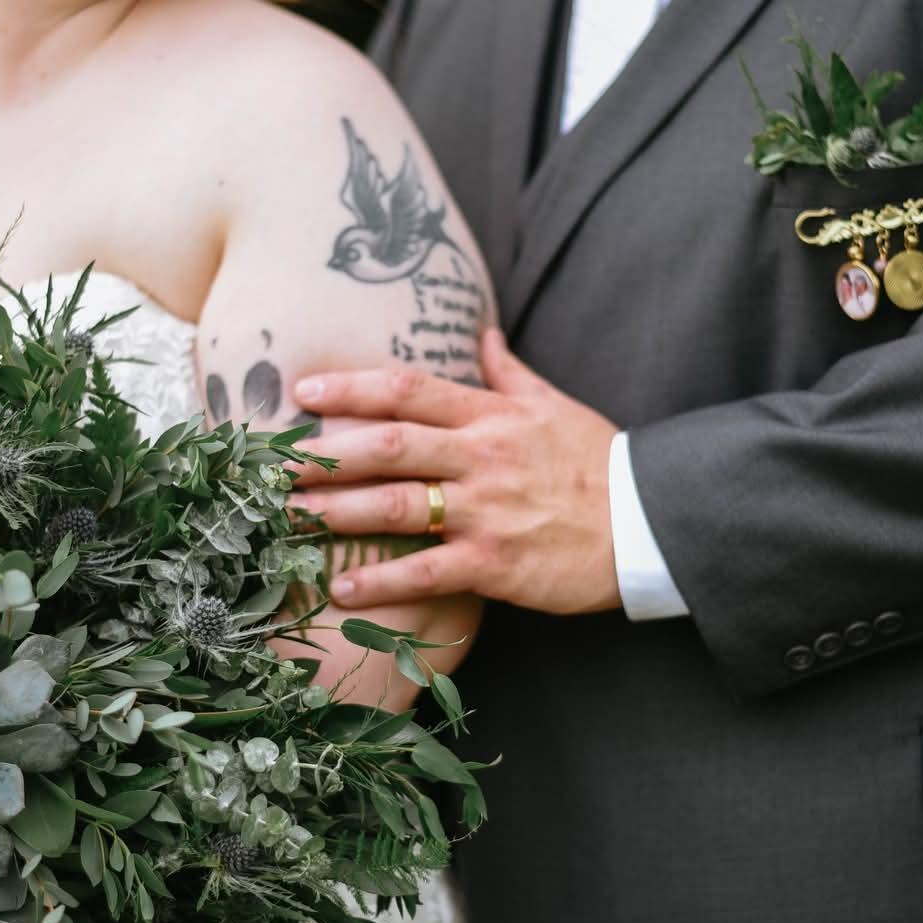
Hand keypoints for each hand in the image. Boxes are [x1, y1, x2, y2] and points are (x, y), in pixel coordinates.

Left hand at [290, 328, 620, 613]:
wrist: (648, 524)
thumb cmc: (599, 463)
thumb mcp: (555, 405)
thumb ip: (509, 371)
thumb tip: (483, 332)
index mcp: (491, 416)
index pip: (409, 391)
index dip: (352, 388)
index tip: (305, 389)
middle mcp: (481, 458)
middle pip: (388, 446)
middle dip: (326, 453)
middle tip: (274, 463)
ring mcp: (486, 511)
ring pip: (396, 504)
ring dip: (337, 511)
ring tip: (291, 517)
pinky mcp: (495, 564)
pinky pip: (426, 571)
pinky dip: (381, 582)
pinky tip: (343, 589)